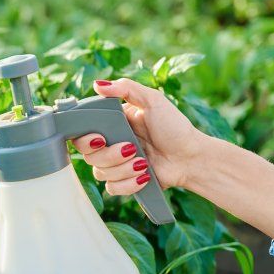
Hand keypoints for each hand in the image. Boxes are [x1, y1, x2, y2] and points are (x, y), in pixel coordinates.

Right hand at [70, 78, 208, 195]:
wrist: (191, 156)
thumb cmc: (174, 127)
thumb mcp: (153, 100)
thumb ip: (126, 88)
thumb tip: (98, 85)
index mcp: (111, 125)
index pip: (81, 134)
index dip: (85, 140)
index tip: (100, 138)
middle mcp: (110, 145)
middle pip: (88, 156)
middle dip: (109, 155)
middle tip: (131, 148)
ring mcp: (116, 165)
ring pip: (100, 173)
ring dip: (123, 169)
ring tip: (145, 162)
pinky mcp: (124, 182)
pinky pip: (112, 189)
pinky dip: (128, 184)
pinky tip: (144, 176)